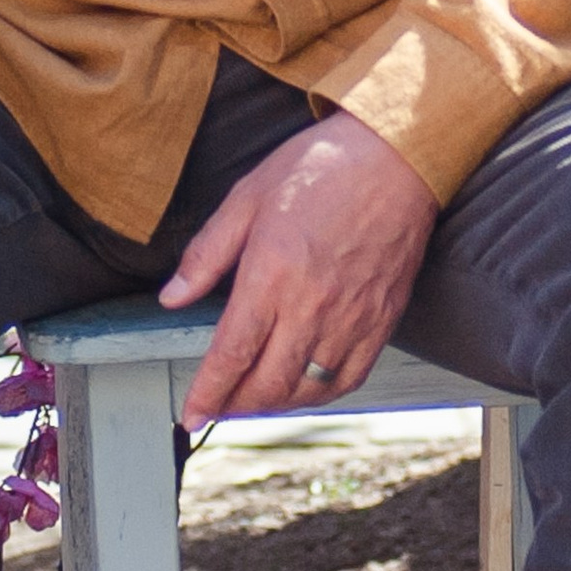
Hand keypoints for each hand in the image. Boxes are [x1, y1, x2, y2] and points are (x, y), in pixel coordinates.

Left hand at [160, 106, 439, 421]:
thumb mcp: (247, 197)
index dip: (209, 393)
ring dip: (276, 404)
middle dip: (236, 405)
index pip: (232, 355)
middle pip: (268, 384)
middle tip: (220, 405)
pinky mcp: (382, 318)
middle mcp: (312, 305)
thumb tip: (172, 297)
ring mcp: (351, 316)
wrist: (398, 156)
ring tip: (256, 398)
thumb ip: (207, 253)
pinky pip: (350, 377)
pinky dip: (322, 394)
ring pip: (308, 389)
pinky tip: (305, 387)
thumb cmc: (322, 167)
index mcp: (272, 274)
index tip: (192, 414)